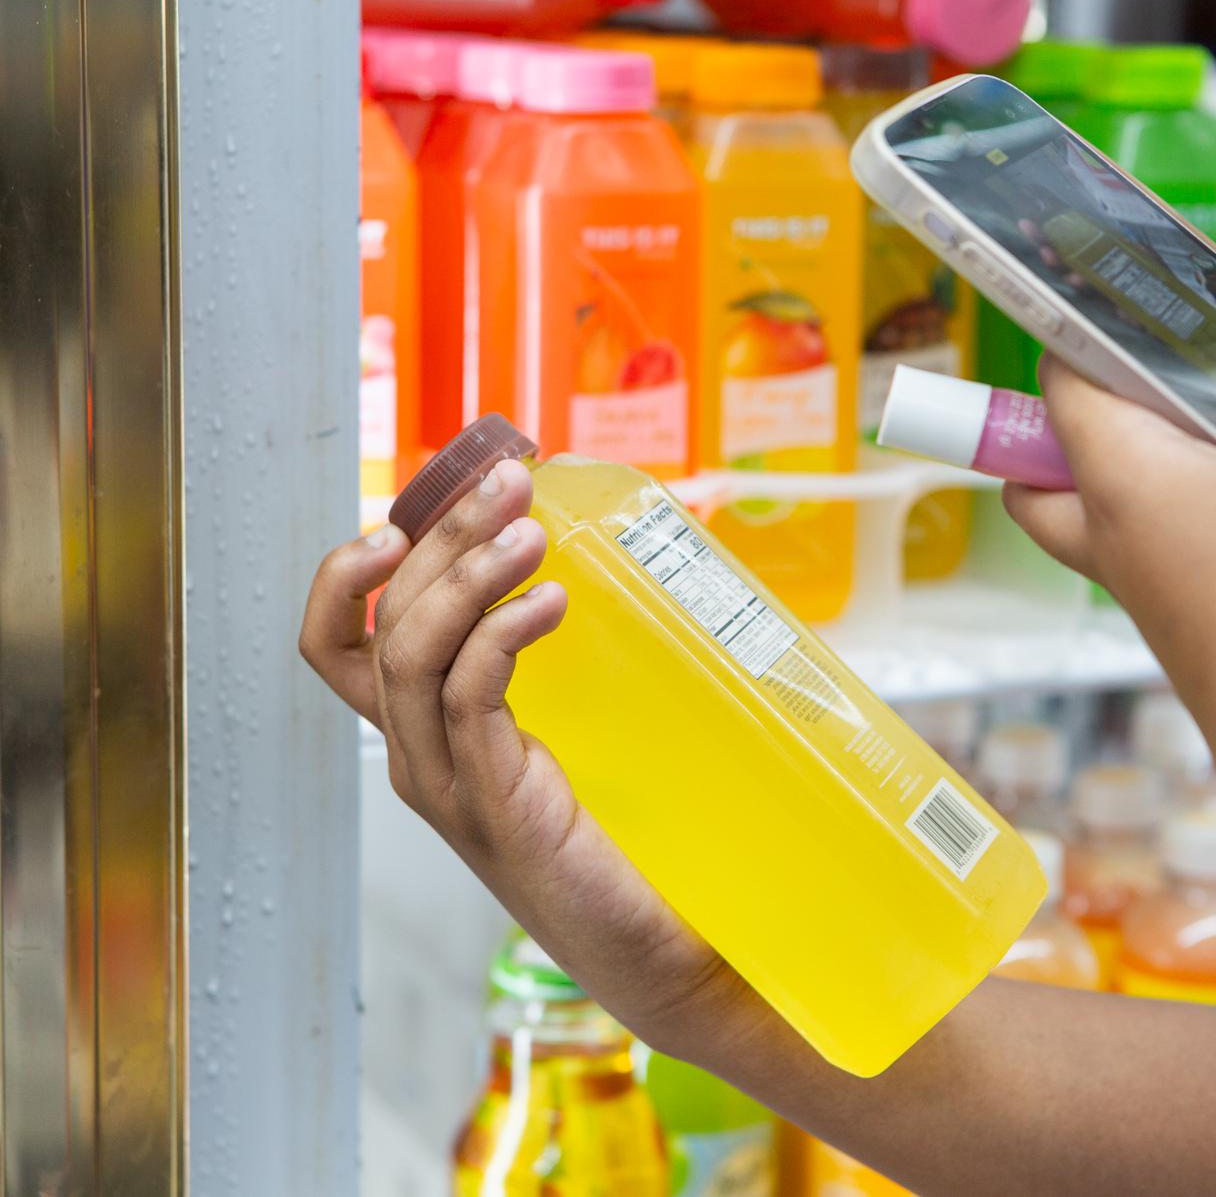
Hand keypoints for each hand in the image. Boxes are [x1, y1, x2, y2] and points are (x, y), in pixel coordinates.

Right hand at [299, 461, 772, 1060]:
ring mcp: (451, 787)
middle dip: (439, 536)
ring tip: (531, 532)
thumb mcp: (569, 728)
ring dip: (467, 575)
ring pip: (412, 653)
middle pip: (385, 622)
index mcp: (425, 732)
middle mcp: (418, 757)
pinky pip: (469, 701)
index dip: (348, 571)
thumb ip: (553, 661)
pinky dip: (501, 636)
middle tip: (508, 482)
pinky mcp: (499, 807)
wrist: (661, 946)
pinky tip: (551, 603)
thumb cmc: (622, 834)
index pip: (340, 641)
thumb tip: (598, 550)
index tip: (409, 506)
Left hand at [1004, 359, 1215, 787]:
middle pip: (1046, 486)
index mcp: (1120, 479)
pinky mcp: (1213, 638)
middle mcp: (1120, 539)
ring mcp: (1161, 596)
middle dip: (1074, 444)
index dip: (1073, 335)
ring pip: (1145, 530)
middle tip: (1154, 404)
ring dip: (1203, 492)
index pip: (1058, 388)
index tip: (1106, 302)